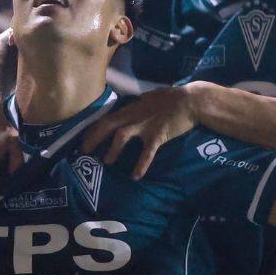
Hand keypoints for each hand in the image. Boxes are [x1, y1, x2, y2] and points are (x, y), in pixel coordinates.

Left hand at [81, 84, 200, 178]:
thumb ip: (138, 105)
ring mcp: (145, 125)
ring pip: (121, 135)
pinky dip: (140, 165)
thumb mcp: (150, 98)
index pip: (107, 117)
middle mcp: (134, 115)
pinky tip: (135, 176)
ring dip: (113, 149)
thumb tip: (131, 108)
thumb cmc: (172, 98)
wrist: (191, 101)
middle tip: (84, 152)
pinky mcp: (158, 135)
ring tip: (107, 162)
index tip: (85, 139)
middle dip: (93, 138)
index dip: (94, 128)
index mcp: (131, 107)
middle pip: (107, 125)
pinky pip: (147, 152)